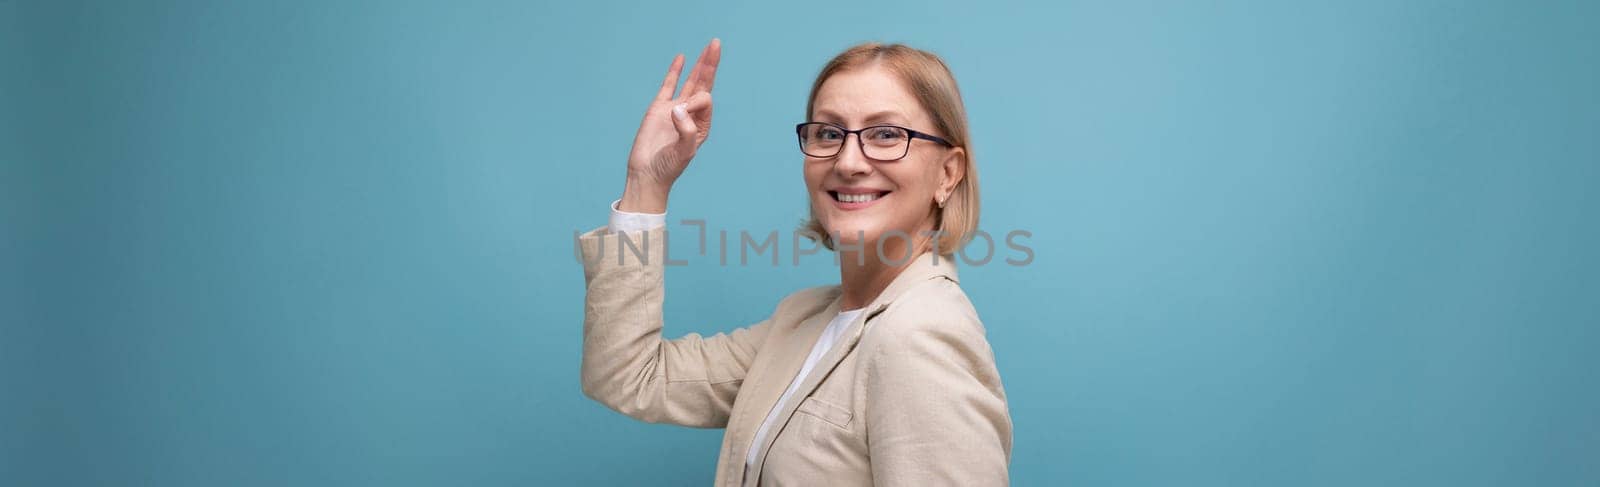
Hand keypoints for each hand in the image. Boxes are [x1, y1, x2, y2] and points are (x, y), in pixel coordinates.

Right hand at [621, 38, 720, 212]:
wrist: (647, 174)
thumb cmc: (669, 167)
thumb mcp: (684, 151)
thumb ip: (686, 130)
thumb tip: (678, 107)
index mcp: (702, 124)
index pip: (705, 99)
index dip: (696, 100)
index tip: (680, 112)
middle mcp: (691, 114)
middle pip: (704, 84)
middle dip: (710, 65)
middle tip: (716, 44)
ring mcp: (674, 109)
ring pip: (689, 82)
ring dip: (699, 65)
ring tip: (709, 47)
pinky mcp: (658, 108)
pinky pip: (668, 85)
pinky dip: (675, 72)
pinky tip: (681, 58)